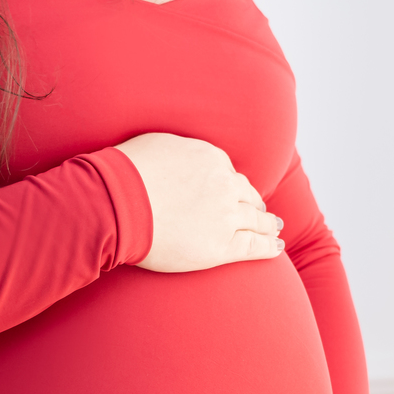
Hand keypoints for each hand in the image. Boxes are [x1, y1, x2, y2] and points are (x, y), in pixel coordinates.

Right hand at [113, 133, 283, 272]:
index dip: (234, 186)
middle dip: (255, 204)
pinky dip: (269, 246)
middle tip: (262, 212)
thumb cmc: (125, 175)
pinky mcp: (222, 245)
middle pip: (246, 195)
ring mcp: (226, 215)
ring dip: (267, 225)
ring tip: (274, 230)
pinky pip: (254, 245)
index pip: (229, 174)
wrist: (117, 203)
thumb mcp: (156, 145)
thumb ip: (179, 152)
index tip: (236, 194)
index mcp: (211, 159)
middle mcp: (224, 184)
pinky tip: (276, 247)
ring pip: (256, 220)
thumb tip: (181, 157)